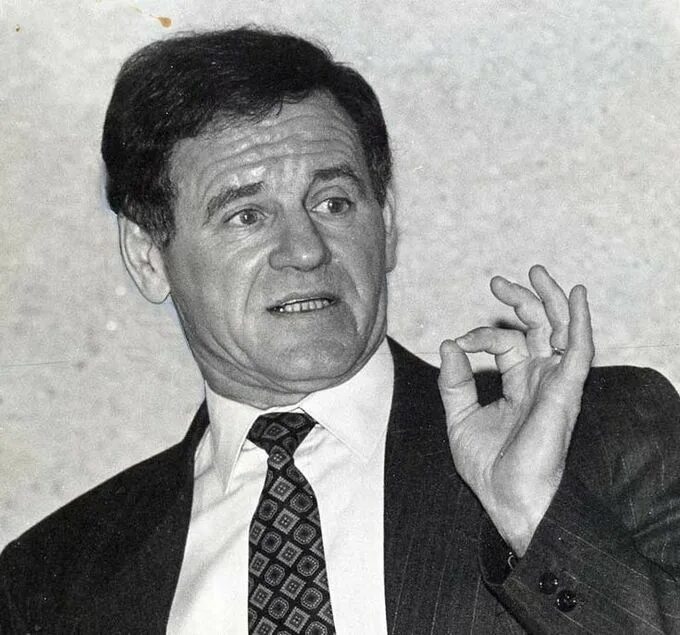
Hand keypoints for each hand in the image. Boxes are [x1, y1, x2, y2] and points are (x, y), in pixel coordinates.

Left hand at [438, 265, 593, 554]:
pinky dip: (580, 321)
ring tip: (535, 273)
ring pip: (560, 330)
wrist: (508, 499)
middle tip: (497, 282)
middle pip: (537, 329)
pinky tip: (576, 295)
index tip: (458, 344)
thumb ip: (454, 381)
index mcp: (518, 384)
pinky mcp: (566, 390)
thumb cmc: (488, 466)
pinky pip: (579, 349)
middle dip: (520, 301)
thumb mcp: (459, 417)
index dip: (481, 335)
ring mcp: (555, 383)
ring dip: (550, 300)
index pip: (505, 343)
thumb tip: (448, 344)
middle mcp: (540, 380)